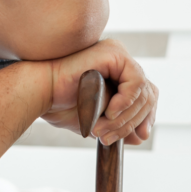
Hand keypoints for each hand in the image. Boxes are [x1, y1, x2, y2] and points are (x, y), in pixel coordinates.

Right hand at [43, 39, 157, 145]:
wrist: (42, 94)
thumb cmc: (63, 106)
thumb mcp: (99, 120)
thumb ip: (120, 124)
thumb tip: (142, 137)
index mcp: (118, 73)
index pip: (146, 95)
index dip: (146, 117)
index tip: (139, 137)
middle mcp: (120, 61)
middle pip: (147, 95)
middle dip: (132, 122)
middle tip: (109, 139)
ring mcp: (118, 54)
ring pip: (143, 91)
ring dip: (124, 117)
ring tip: (103, 129)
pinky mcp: (114, 53)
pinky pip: (136, 80)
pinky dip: (126, 100)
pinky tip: (110, 111)